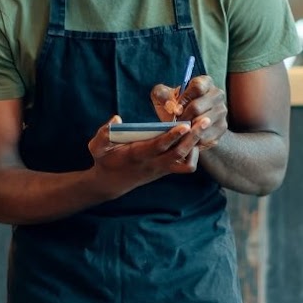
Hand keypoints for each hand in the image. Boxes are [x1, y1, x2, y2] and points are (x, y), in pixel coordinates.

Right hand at [86, 116, 202, 190]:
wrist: (111, 182)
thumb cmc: (105, 160)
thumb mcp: (96, 147)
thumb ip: (103, 133)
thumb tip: (116, 119)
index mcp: (137, 155)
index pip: (158, 146)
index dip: (172, 136)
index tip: (184, 125)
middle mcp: (153, 163)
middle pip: (178, 153)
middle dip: (193, 137)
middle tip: (205, 120)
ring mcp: (162, 169)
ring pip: (185, 161)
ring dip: (196, 145)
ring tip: (202, 126)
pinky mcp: (167, 170)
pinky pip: (186, 166)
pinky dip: (193, 154)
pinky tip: (193, 139)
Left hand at [151, 76, 226, 150]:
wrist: (186, 122)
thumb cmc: (174, 105)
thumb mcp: (164, 96)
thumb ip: (162, 95)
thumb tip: (171, 106)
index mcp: (205, 82)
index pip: (197, 87)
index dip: (184, 98)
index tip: (175, 109)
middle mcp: (217, 95)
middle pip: (198, 107)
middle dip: (182, 117)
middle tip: (174, 123)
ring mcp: (221, 111)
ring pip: (202, 123)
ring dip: (187, 129)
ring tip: (179, 130)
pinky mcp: (222, 127)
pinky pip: (206, 136)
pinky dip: (193, 139)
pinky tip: (186, 138)